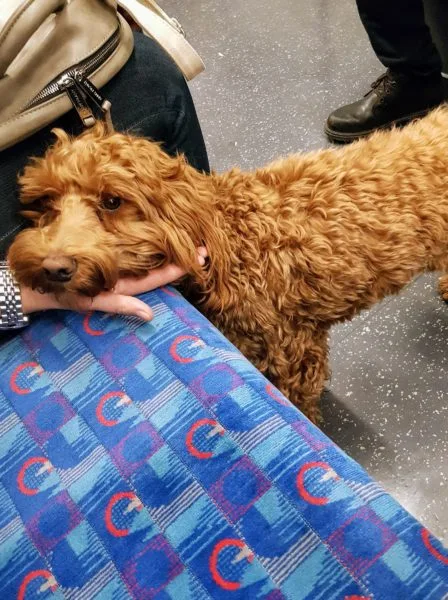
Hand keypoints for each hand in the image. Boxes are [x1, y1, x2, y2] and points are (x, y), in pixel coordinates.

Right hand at [20, 247, 206, 320]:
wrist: (40, 285)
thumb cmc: (65, 294)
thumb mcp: (91, 302)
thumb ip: (119, 305)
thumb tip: (149, 316)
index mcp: (124, 284)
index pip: (158, 277)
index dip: (179, 269)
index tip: (200, 259)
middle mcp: (126, 275)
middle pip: (160, 266)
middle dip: (183, 257)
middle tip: (207, 247)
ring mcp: (119, 266)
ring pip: (151, 259)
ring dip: (171, 251)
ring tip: (194, 242)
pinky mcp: (110, 257)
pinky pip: (136, 252)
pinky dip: (151, 245)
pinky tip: (163, 237)